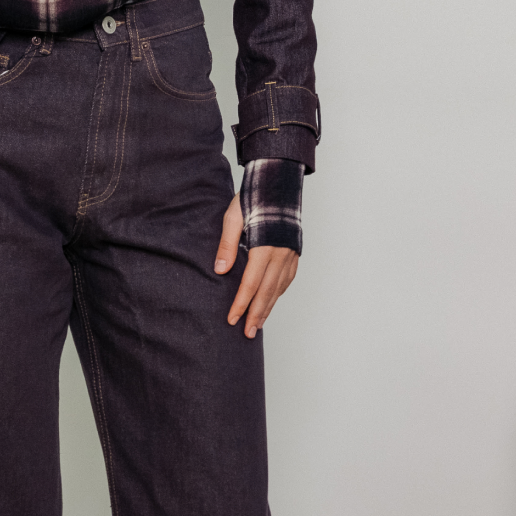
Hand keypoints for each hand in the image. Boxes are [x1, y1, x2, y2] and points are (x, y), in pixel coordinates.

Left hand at [215, 194, 298, 337]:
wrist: (279, 182)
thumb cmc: (253, 198)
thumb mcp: (233, 217)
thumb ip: (227, 245)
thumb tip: (220, 271)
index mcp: (265, 247)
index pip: (251, 284)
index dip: (240, 304)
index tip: (231, 319)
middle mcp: (281, 254)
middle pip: (267, 292)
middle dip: (256, 315)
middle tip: (247, 333)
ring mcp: (290, 254)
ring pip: (278, 288)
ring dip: (268, 308)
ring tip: (257, 325)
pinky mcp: (294, 252)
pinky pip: (287, 280)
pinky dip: (278, 294)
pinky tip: (271, 302)